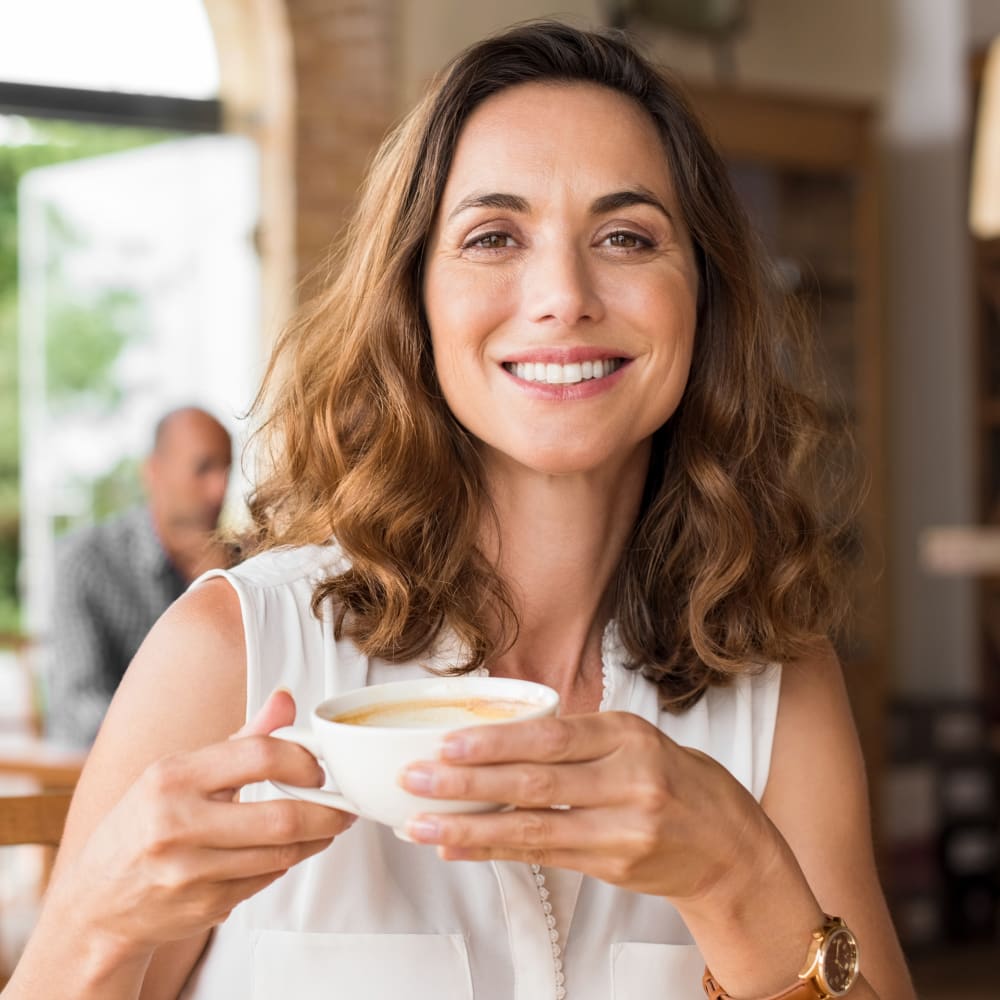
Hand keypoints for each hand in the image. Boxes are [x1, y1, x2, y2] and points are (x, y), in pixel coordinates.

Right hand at [46, 690, 354, 957]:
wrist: (97, 901)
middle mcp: (176, 825)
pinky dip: (285, 863)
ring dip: (315, 839)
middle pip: (281, 817)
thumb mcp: (180, 771)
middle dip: (327, 811)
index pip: (259, 755)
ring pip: (281, 854)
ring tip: (327, 824)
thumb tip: (286, 699)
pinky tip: (288, 850)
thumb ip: (242, 738)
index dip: (303, 760)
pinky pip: (265, 880)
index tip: (320, 767)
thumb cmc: (145, 823)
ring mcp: (190, 872)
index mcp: (172, 777)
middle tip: (344, 805)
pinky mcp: (203, 907)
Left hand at [399, 711, 770, 901]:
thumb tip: (497, 740)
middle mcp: (628, 781)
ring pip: (532, 827)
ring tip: (422, 824)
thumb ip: (578, 739)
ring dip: (469, 827)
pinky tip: (459, 848)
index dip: (496, 742)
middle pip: (535, 782)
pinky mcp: (614, 866)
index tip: (448, 743)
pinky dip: (495, 851)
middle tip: (416, 778)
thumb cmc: (678, 783)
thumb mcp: (636, 740)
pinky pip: (543, 857)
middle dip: (467, 782)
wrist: (731, 847)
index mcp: (628, 736)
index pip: (552, 737)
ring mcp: (622, 829)